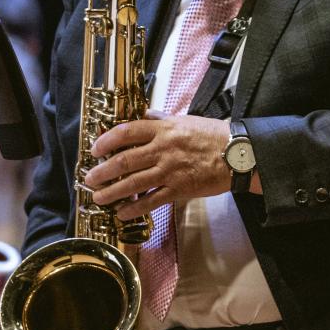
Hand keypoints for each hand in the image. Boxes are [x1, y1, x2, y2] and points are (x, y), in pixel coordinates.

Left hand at [85, 113, 231, 215]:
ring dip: (112, 192)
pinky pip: (152, 201)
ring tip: (99, 197)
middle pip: (124, 161)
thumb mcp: (187, 120)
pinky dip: (135, 208)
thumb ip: (163, 120)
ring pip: (133, 183)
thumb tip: (144, 117)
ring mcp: (170, 171)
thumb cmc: (215, 136)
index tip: (95, 149)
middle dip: (103, 171)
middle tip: (90, 178)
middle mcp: (163, 150)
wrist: (239, 155)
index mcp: (164, 130)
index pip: (127, 132)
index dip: (106, 141)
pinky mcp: (180, 189)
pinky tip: (123, 213)